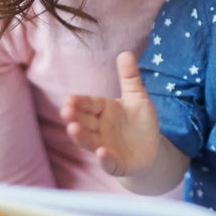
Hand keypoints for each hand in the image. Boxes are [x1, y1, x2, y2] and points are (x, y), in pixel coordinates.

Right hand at [61, 51, 161, 176]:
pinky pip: (108, 162)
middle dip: (74, 117)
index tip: (69, 99)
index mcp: (103, 110)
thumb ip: (130, 77)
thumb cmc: (139, 122)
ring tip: (73, 128)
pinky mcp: (116, 164)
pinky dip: (104, 158)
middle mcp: (100, 129)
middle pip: (84, 122)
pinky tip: (101, 152)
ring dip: (81, 136)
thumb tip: (125, 52)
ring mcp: (106, 146)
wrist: (151, 150)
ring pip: (89, 141)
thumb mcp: (137, 97)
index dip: (80, 103)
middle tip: (65, 111)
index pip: (89, 104)